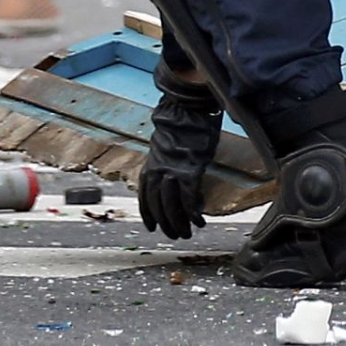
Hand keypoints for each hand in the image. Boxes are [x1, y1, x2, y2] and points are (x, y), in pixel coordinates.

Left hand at [135, 75, 222, 240]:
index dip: (148, 215)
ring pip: (172, 208)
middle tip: (175, 235)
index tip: (152, 227)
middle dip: (166, 224)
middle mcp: (157, 173)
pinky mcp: (189, 173)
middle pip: (158, 207)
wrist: (187, 110)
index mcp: (150, 167)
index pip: (145, 198)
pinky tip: (199, 221)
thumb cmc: (181, 125)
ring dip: (180, 224)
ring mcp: (173, 174)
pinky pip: (189, 201)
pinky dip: (193, 214)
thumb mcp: (166, 147)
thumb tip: (170, 177)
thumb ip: (165, 163)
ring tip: (188, 233)